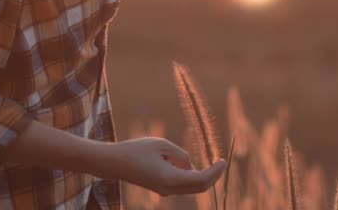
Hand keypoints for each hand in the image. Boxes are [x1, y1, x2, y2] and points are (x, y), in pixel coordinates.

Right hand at [105, 137, 226, 196]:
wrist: (113, 163)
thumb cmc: (136, 150)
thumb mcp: (162, 145)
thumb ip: (181, 155)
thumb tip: (190, 165)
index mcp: (170, 179)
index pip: (201, 179)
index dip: (215, 171)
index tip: (223, 160)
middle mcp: (169, 189)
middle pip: (199, 187)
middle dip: (212, 176)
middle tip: (220, 162)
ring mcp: (164, 191)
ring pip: (190, 185)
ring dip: (196, 173)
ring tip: (173, 154)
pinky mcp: (160, 188)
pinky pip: (181, 183)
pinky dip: (187, 174)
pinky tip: (177, 161)